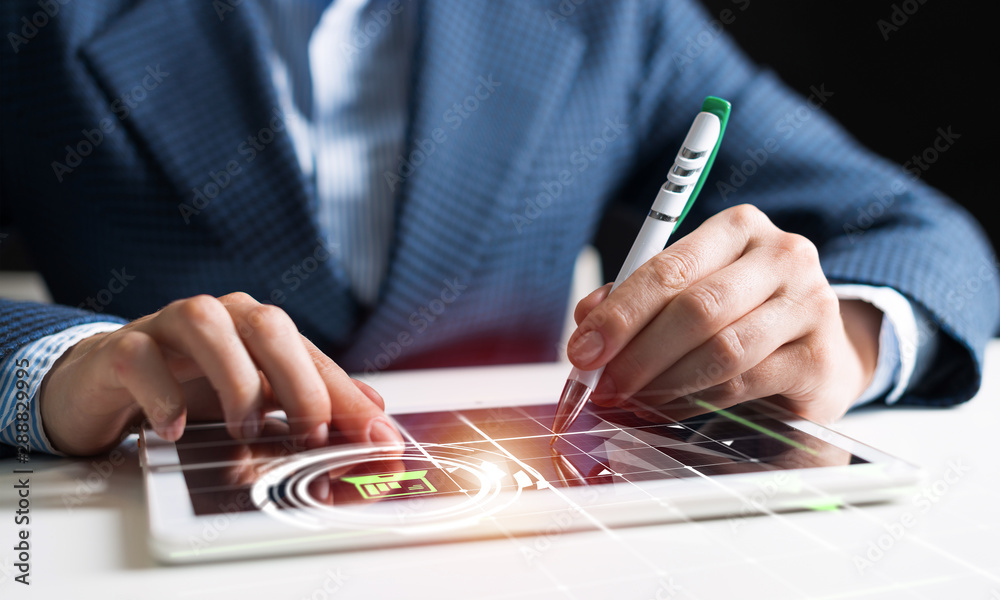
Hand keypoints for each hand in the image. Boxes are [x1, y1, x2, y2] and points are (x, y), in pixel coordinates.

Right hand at [39, 292, 402, 454]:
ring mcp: (167, 327)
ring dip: (236, 380)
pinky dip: (162, 395)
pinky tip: (176, 429)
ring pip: (206, 323)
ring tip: (245, 429)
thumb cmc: (188, 388)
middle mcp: (220, 317)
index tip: (375, 437)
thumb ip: (312, 401)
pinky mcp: (120, 348)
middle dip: (300, 381)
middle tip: (311, 432)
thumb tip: (375, 413)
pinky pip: (141, 357)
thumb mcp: (258, 398)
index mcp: (257, 328)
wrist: (106, 384)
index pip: (311, 353)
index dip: (346, 395)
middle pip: (268, 324)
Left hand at [568, 204, 882, 424]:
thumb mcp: (687, 293)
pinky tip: (667, 409)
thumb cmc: (741, 316)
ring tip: (630, 399)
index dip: (620, 313)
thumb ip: (636, 300)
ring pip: (721, 349)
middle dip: (638, 353)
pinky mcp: (820, 358)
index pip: (670, 267)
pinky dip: (695, 401)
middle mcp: (783, 256)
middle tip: (602, 385)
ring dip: (663, 382)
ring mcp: (811, 305)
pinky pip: (743, 383)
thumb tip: (587, 321)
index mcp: (740, 228)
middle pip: (696, 308)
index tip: (582, 349)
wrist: (820, 352)